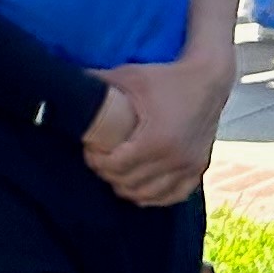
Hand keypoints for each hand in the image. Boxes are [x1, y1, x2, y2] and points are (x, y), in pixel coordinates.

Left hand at [87, 51, 230, 204]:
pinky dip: (155, 196)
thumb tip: (64, 81)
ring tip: (116, 174)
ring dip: (128, 188)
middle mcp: (174, 158)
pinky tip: (141, 187)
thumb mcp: (129, 76)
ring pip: (150, 195)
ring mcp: (189, 166)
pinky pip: (174, 195)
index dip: (97, 162)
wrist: (208, 79)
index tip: (90, 150)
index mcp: (155, 140)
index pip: (116, 167)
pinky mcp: (199, 167)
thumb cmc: (165, 77)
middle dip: (109, 174)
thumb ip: (97, 81)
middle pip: (130, 183)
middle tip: (100, 161)